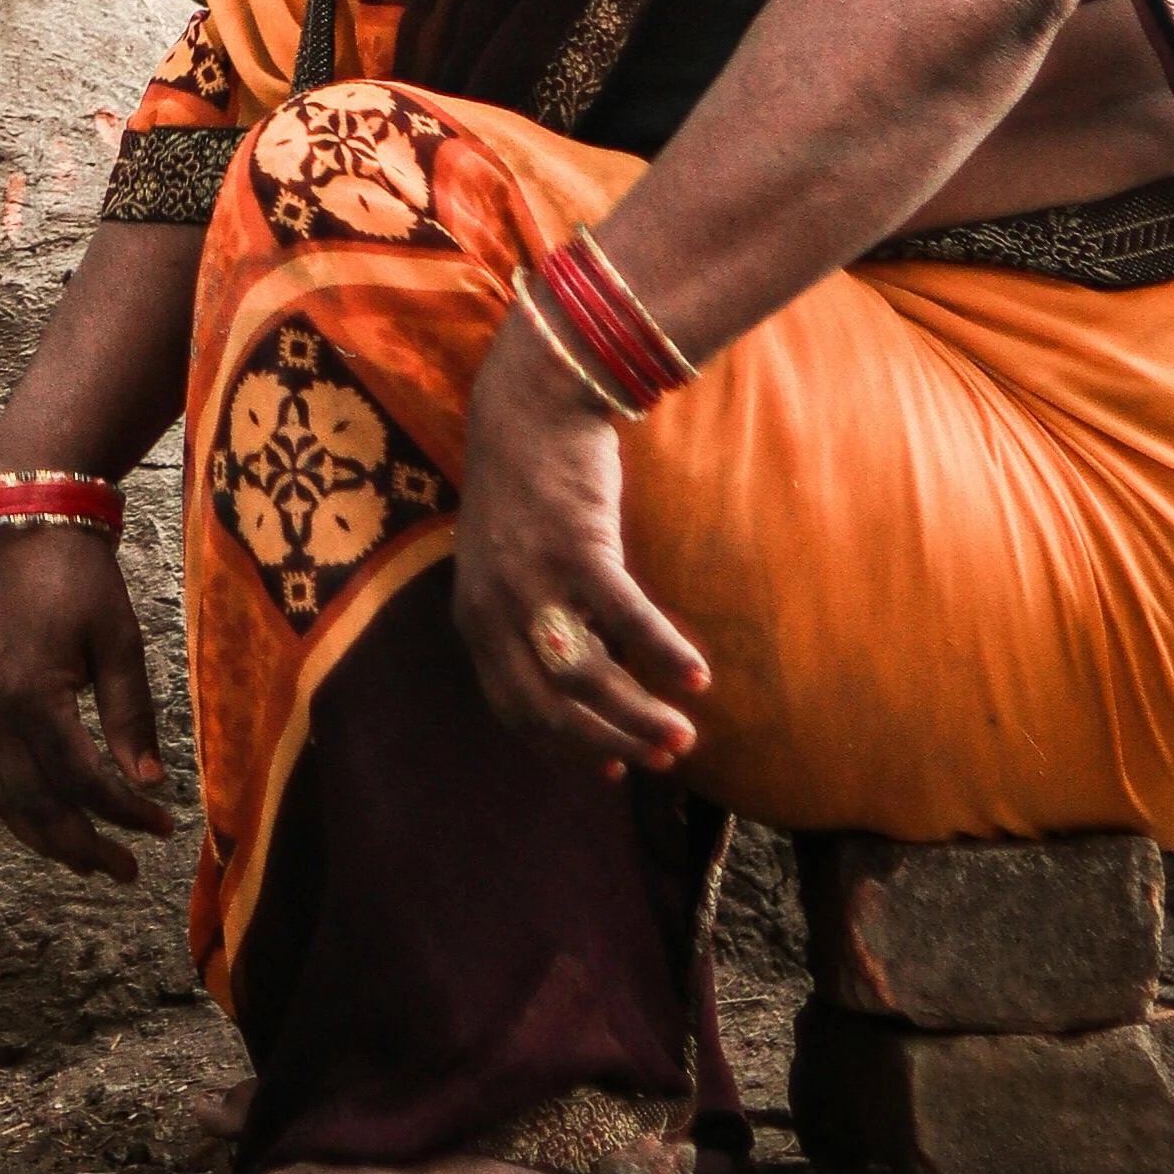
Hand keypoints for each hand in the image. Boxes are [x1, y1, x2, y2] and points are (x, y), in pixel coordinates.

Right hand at [0, 528, 170, 874]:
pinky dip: (16, 808)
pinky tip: (46, 820)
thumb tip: (148, 780)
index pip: (81, 777)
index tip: (163, 825)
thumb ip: (130, 713)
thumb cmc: (78, 573)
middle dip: (83, 844)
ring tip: (87, 862)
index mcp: (33, 693)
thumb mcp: (118, 637)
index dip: (124, 810)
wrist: (20, 521)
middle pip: (35, 803)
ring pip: (2, 798)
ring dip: (44, 838)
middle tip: (127, 871)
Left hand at [454, 300, 708, 773]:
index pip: (515, 710)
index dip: (564, 748)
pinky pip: (626, 617)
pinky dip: (664, 653)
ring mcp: (532, 579)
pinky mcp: (577, 546)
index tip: (610, 770)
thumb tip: (593, 683)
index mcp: (475, 619)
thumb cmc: (532, 491)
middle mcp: (494, 608)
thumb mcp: (512, 565)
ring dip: (639, 714)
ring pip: (587, 674)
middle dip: (607, 744)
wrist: (529, 404)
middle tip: (661, 761)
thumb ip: (537, 622)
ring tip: (685, 735)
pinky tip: (697, 677)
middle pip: (549, 707)